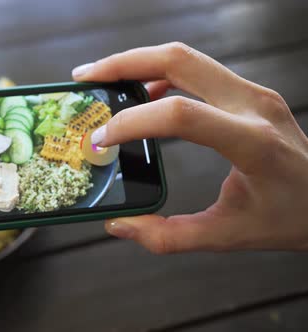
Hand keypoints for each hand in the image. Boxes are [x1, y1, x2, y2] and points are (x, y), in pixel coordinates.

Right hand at [73, 42, 307, 252]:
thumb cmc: (289, 219)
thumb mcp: (227, 236)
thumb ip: (168, 237)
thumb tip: (118, 225)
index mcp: (251, 142)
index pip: (181, 115)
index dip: (132, 121)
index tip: (101, 139)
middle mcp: (253, 105)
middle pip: (179, 60)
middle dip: (124, 63)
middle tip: (86, 78)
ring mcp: (254, 92)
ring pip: (187, 57)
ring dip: (139, 62)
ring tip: (104, 80)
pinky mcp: (250, 92)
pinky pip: (198, 70)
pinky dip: (162, 74)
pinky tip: (143, 93)